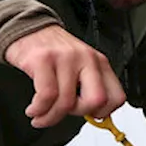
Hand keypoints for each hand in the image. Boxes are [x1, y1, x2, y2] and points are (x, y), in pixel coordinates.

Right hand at [5, 25, 126, 128]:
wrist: (29, 28)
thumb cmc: (54, 52)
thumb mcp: (80, 66)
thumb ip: (89, 88)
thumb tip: (94, 116)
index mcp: (100, 63)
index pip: (117, 97)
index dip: (103, 113)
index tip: (89, 116)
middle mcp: (86, 59)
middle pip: (96, 100)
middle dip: (79, 114)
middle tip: (64, 114)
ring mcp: (66, 59)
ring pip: (67, 102)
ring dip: (50, 117)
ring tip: (41, 116)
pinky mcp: (43, 60)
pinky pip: (46, 95)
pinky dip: (38, 109)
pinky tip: (34, 109)